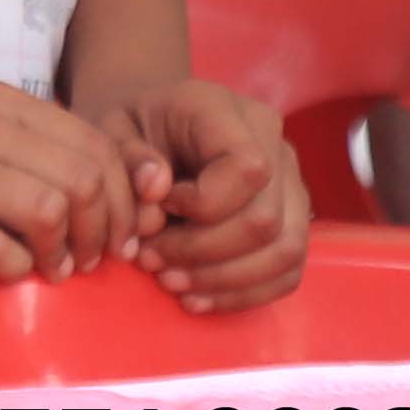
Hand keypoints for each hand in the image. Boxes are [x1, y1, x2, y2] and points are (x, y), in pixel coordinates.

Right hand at [0, 85, 141, 287]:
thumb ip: (67, 167)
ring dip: (61, 256)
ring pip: (48, 210)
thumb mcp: (3, 162)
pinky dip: (18, 274)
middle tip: (84, 263)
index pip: (98, 148)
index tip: (115, 241)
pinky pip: (3, 252)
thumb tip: (157, 190)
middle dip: (99, 235)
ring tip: (51, 270)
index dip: (124, 203)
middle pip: (81, 180)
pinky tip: (7, 274)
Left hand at [92, 77, 307, 311]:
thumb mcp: (114, 130)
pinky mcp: (295, 221)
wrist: (159, 128)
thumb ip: (129, 157)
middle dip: (203, 253)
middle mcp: (275, 144)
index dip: (202, 204)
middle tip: (151, 261)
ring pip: (284, 251)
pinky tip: (199, 298)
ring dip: (224, 280)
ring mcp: (293, 185)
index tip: (158, 208)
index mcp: (228, 111)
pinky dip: (244, 293)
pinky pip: (288, 271)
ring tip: (171, 283)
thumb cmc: (137, 129)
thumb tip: (157, 191)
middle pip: (265, 220)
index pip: (246, 169)